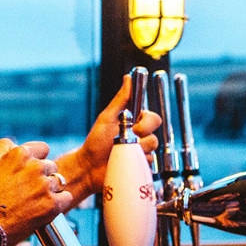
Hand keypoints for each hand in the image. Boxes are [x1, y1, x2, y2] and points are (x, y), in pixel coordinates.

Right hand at [0, 139, 71, 243]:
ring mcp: (45, 186)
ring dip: (49, 190)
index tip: (28, 172)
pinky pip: (66, 198)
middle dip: (42, 175)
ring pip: (58, 181)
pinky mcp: (52, 204)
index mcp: (20, 154)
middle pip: (50, 165)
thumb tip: (15, 144)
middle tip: (27, 190)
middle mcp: (35, 167)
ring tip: (33, 202)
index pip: (42, 149)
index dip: (36, 160)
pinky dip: (59, 203)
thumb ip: (2, 149)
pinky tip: (45, 209)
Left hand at [56, 74, 161, 202]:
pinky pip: (149, 164)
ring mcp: (141, 153)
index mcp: (135, 123)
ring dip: (137, 152)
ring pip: (153, 150)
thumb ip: (121, 99)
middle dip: (141, 139)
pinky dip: (137, 163)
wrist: (89, 167)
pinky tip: (125, 162)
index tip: (135, 127)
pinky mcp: (140, 166)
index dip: (147, 123)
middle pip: (156, 135)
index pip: (154, 119)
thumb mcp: (107, 117)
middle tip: (125, 142)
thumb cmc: (95, 142)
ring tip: (121, 153)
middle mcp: (140, 137)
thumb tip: (128, 78)